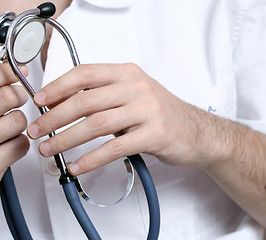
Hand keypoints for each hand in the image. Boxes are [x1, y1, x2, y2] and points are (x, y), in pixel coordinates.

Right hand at [0, 63, 29, 179]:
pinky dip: (19, 145)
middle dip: (16, 98)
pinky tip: (7, 147)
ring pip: (20, 121)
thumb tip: (14, 72)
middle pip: (11, 98)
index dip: (7, 72)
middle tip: (13, 102)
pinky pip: (22, 144)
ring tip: (4, 130)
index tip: (16, 72)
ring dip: (16, 125)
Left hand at [27, 64, 229, 175]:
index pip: (86, 73)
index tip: (40, 101)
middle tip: (38, 130)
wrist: (197, 131)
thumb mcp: (134, 94)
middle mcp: (137, 88)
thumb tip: (68, 105)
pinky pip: (115, 148)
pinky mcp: (154, 135)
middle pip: (86, 101)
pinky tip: (77, 166)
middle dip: (56, 117)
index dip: (58, 86)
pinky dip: (91, 159)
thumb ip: (105, 96)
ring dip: (68, 139)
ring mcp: (148, 111)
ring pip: (97, 124)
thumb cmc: (161, 113)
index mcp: (128, 74)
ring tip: (50, 150)